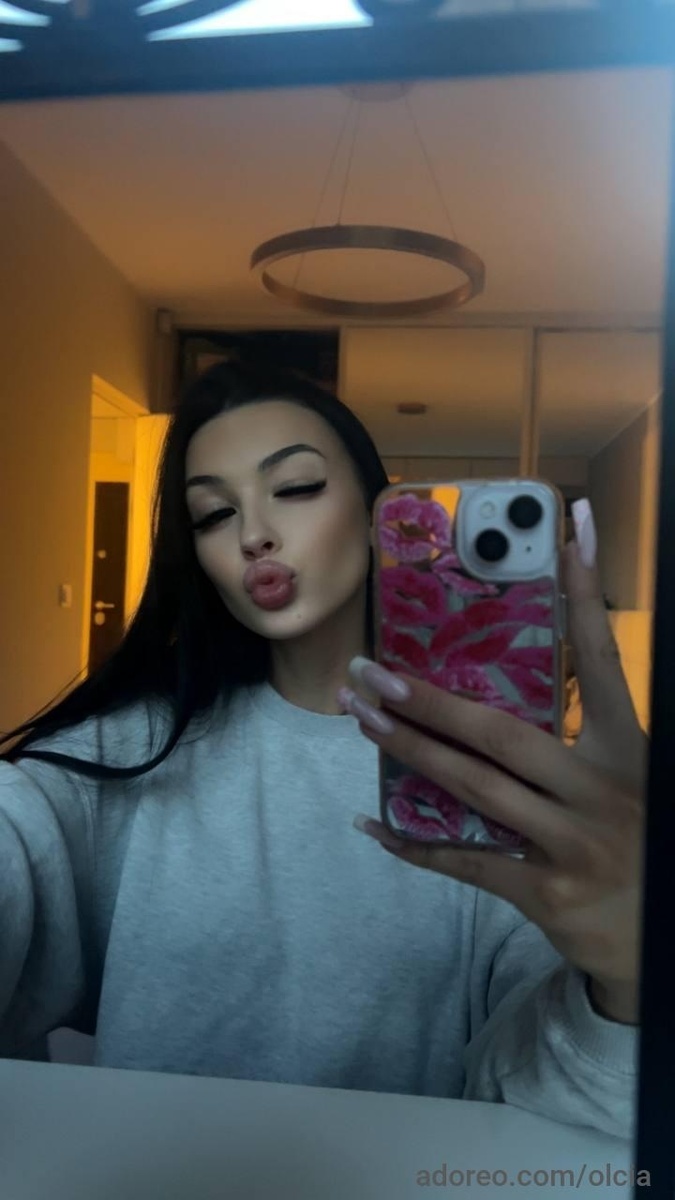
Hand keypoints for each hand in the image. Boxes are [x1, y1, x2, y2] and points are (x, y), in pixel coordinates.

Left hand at [342, 507, 645, 1023]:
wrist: (659, 940)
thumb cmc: (634, 839)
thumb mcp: (625, 778)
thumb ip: (577, 740)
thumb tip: (498, 698)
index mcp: (626, 749)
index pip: (602, 659)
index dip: (587, 594)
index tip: (571, 528)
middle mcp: (599, 788)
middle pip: (503, 732)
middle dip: (430, 699)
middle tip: (370, 671)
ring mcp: (572, 843)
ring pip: (475, 788)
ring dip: (410, 751)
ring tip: (362, 719)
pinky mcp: (546, 891)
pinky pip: (466, 862)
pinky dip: (414, 846)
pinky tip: (372, 823)